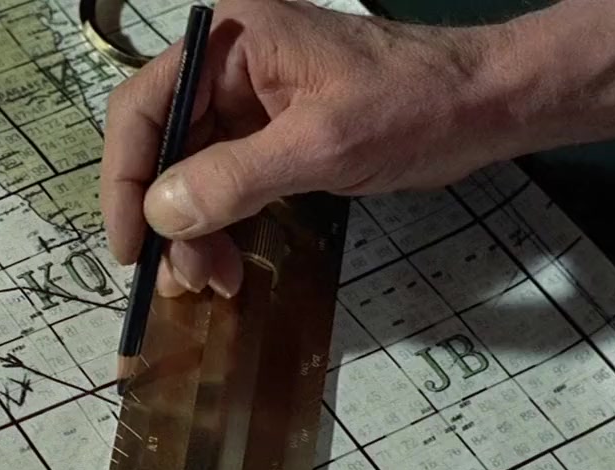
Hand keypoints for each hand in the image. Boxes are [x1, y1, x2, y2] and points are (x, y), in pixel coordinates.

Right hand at [100, 0, 516, 297]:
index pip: (143, 106)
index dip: (125, 178)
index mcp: (230, 42)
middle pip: (162, 145)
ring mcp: (248, 100)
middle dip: (166, 217)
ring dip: (192, 232)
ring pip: (189, 172)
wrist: (489, 104)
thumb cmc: (413, 106)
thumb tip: (161, 214)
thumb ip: (236, 177)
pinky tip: (228, 265)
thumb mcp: (323, 144)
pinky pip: (223, 182)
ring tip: (211, 283)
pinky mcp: (270, 133)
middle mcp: (227, 65)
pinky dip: (220, 226)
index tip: (132, 245)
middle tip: (180, 280)